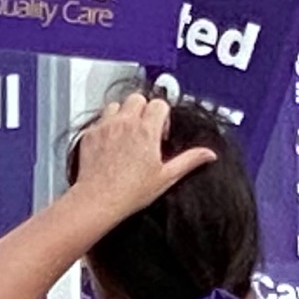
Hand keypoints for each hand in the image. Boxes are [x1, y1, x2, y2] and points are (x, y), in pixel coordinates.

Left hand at [69, 93, 217, 222]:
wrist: (98, 200)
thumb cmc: (129, 192)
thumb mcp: (166, 177)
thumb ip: (189, 160)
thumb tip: (208, 154)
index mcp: (146, 131)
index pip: (159, 104)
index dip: (163, 116)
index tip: (160, 132)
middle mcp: (125, 124)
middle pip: (138, 99)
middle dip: (144, 110)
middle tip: (145, 129)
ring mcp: (106, 127)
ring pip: (116, 104)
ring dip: (123, 114)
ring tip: (127, 133)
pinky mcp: (90, 133)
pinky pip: (100, 118)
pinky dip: (107, 125)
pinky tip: (111, 142)